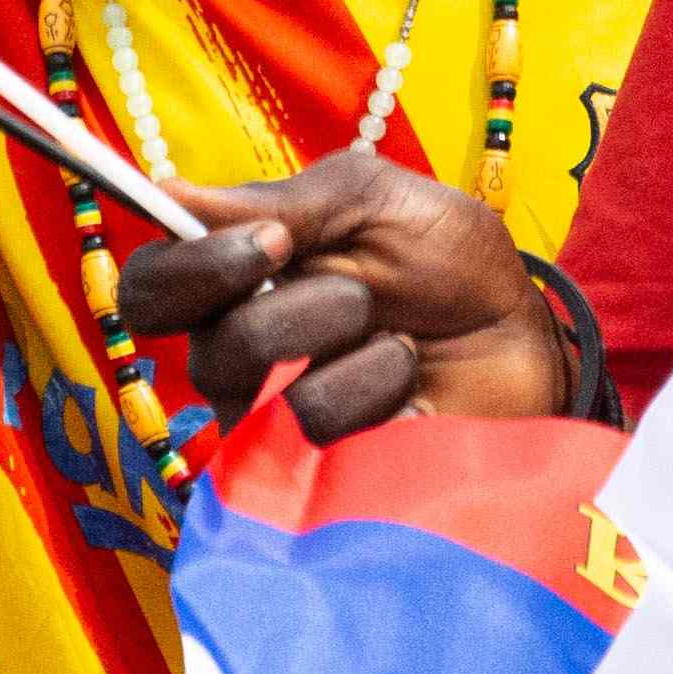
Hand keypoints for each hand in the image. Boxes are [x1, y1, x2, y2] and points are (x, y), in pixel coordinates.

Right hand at [112, 151, 568, 443]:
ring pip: (263, 392)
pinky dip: (376, 391)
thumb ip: (279, 202)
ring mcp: (274, 424)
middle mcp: (238, 356)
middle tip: (364, 294)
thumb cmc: (446, 264)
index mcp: (238, 282)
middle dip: (303, 306)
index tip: (272, 243)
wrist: (522, 339)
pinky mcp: (314, 476)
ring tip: (400, 343)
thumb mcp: (371, 201)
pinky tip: (408, 389)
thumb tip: (169, 197)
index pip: (150, 288)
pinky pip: (310, 433)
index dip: (192, 267)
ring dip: (352, 347)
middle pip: (206, 345)